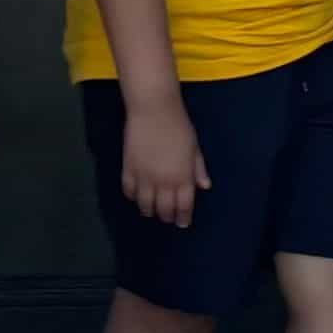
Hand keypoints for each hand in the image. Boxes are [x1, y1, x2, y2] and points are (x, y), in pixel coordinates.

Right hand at [117, 95, 207, 227]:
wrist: (154, 110)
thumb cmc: (179, 126)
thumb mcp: (194, 147)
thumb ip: (198, 169)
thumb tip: (204, 186)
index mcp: (183, 177)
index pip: (183, 206)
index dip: (183, 217)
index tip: (182, 222)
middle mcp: (164, 182)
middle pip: (164, 209)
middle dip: (167, 216)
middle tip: (167, 217)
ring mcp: (144, 177)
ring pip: (144, 204)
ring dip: (149, 210)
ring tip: (151, 211)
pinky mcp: (128, 169)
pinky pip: (129, 191)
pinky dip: (133, 197)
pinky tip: (137, 196)